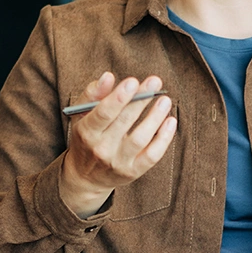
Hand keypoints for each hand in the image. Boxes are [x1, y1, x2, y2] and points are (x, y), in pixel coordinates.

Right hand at [60, 73, 176, 217]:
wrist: (85, 176)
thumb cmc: (86, 138)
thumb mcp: (81, 115)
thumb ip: (93, 94)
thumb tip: (108, 76)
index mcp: (86, 132)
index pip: (103, 113)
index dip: (118, 97)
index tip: (133, 81)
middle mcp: (101, 148)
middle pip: (124, 122)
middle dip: (141, 100)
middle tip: (155, 81)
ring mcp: (118, 162)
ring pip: (140, 138)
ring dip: (154, 117)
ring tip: (164, 100)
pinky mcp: (132, 172)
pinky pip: (152, 155)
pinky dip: (164, 138)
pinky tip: (170, 121)